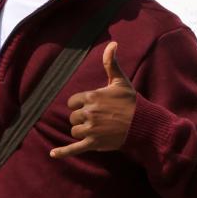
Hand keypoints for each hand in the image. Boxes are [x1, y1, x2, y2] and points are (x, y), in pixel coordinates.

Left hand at [50, 42, 136, 158]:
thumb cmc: (131, 101)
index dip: (80, 105)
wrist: (143, 123)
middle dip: (82, 118)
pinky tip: (53, 154)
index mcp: (92, 97)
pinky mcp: (94, 143)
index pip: (73, 102)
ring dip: (81, 131)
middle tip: (97, 119)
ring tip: (96, 130)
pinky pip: (74, 148)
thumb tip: (112, 43)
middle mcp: (89, 112)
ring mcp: (91, 129)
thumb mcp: (120, 80)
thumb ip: (111, 63)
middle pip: (73, 117)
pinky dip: (63, 152)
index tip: (91, 106)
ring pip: (74, 131)